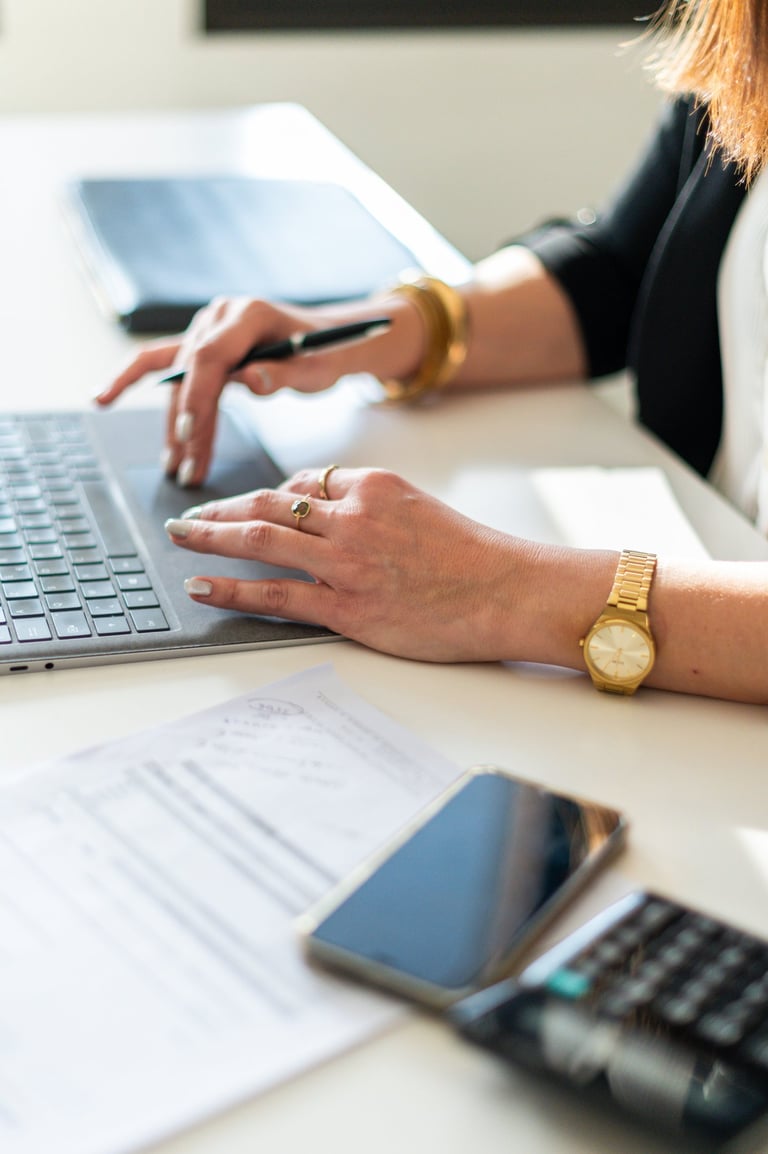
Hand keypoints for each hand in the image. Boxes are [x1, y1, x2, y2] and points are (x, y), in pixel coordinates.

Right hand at [96, 295, 423, 487]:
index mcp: (248, 315)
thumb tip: (250, 381)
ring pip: (176, 379)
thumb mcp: (317, 367)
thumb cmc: (328, 352)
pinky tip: (103, 399)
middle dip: (187, 426)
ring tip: (175, 468)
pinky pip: (159, 362)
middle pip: (190, 374)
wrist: (331, 337)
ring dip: (173, 426)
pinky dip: (130, 380)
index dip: (196, 398)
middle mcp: (220, 316)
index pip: (210, 358)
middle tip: (187, 470)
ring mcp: (205, 327)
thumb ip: (284, 374)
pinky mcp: (199, 343)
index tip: (190, 435)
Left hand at [163, 466, 536, 661]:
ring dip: (210, 536)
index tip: (247, 508)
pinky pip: (274, 594)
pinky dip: (231, 588)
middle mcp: (351, 517)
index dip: (269, 495)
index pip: (304, 482)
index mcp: (372, 486)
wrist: (505, 591)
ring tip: (180, 538)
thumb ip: (371, 505)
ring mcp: (345, 562)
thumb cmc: (471, 555)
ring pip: (260, 539)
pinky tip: (203, 585)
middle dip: (220, 508)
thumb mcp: (420, 508)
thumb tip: (325, 508)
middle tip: (189, 514)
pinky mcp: (346, 606)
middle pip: (267, 502)